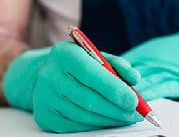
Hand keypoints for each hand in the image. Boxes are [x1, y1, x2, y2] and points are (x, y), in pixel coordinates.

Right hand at [2, 41, 142, 132]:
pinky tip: (107, 121)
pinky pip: (74, 126)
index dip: (113, 89)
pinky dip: (95, 125)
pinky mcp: (44, 116)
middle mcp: (50, 75)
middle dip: (115, 109)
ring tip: (125, 118)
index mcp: (64, 54)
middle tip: (136, 114)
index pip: (90, 73)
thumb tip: (135, 79)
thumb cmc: (77, 64)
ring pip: (83, 115)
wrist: (43, 73)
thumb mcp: (95, 55)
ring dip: (108, 120)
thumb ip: (117, 65)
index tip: (134, 101)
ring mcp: (44, 97)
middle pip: (87, 98)